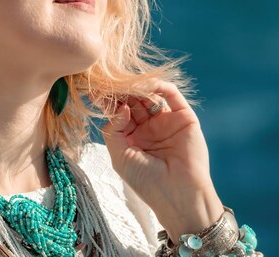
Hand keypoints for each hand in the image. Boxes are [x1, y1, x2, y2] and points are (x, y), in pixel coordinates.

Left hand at [95, 79, 224, 241]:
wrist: (178, 195)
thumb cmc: (147, 181)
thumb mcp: (120, 157)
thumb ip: (113, 130)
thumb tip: (121, 107)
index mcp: (132, 136)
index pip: (119, 112)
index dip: (108, 102)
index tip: (95, 92)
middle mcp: (149, 126)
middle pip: (133, 101)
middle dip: (121, 92)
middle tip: (111, 83)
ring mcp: (166, 120)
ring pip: (150, 95)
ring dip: (138, 87)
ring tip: (127, 84)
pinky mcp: (184, 117)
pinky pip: (172, 95)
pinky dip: (159, 86)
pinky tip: (147, 86)